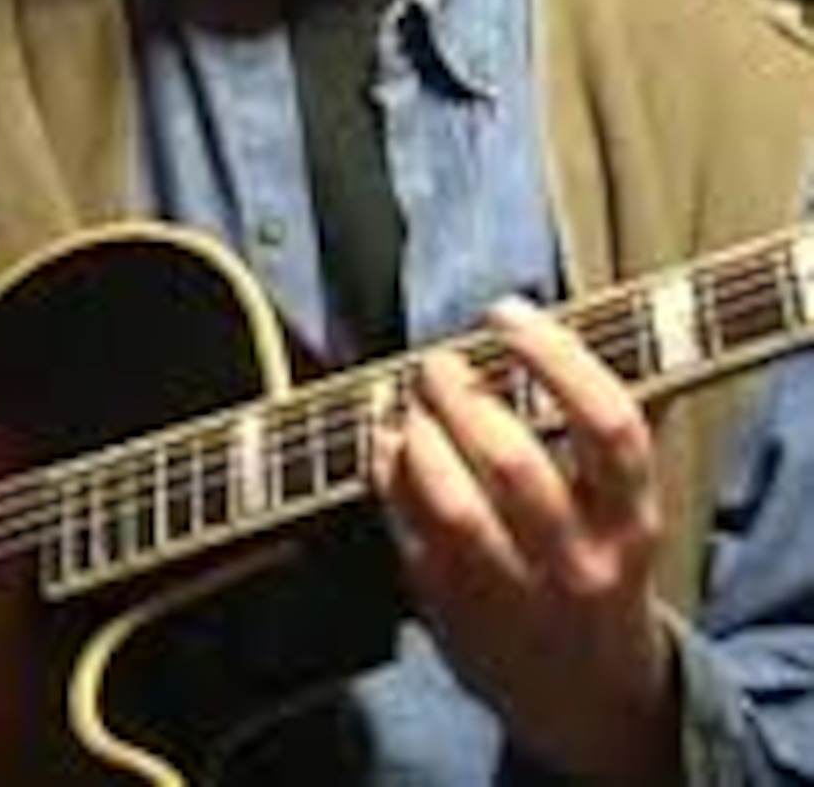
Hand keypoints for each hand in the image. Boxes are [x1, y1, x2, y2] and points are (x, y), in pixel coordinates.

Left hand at [371, 300, 679, 784]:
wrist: (587, 703)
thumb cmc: (599, 572)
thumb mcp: (624, 512)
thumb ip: (592, 436)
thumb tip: (534, 328)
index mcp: (630, 523)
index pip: (608, 425)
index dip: (555, 354)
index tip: (507, 313)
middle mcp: (575, 561)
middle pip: (514, 460)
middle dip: (462, 392)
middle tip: (438, 360)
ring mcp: (509, 591)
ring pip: (451, 499)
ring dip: (418, 431)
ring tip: (408, 397)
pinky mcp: (448, 606)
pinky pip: (405, 524)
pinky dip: (386, 466)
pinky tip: (384, 435)